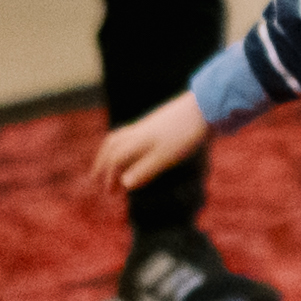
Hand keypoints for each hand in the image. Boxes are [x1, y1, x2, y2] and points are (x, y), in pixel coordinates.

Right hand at [93, 91, 211, 192]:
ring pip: (121, 137)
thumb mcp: (165, 157)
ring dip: (112, 153)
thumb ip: (144, 170)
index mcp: (137, 141)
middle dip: (102, 162)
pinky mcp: (157, 123)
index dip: (109, 176)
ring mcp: (147, 125)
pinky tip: (136, 152)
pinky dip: (125, 146)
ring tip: (111, 165)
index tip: (109, 193)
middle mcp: (137, 131)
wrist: (204, 107)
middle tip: (96, 178)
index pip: (115, 159)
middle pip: (112, 145)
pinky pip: (132, 134)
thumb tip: (124, 184)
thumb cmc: (185, 135)